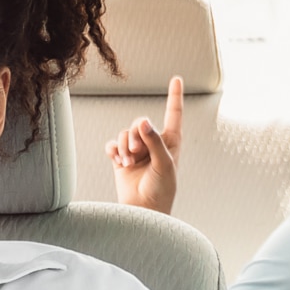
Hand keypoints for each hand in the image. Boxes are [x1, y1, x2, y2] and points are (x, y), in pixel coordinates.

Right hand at [105, 76, 183, 213]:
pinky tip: (117, 160)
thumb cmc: (161, 190)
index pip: (173, 114)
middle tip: (137, 153)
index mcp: (170, 142)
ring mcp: (137, 151)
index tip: (176, 78)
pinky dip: (113, 150)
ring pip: (125, 133)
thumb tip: (143, 122)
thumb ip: (155, 142)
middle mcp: (153, 143)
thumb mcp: (164, 165)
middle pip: (139, 123)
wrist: (144, 211)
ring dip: (124, 146)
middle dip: (135, 136)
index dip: (174, 96)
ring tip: (128, 163)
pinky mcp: (121, 159)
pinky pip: (113, 144)